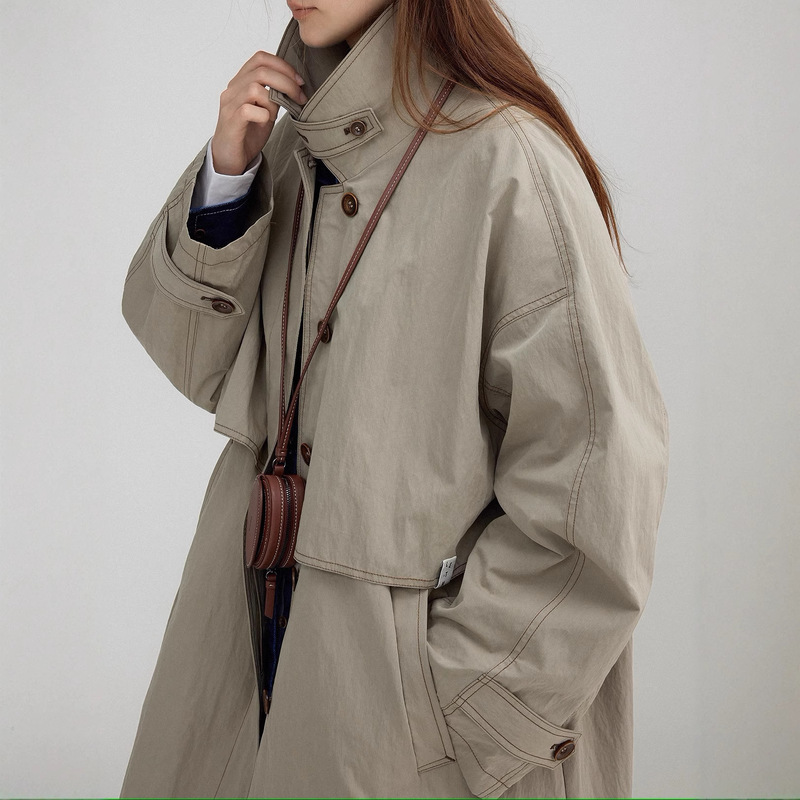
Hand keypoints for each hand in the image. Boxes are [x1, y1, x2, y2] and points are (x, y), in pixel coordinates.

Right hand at [210, 51, 307, 174]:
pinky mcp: (230, 121)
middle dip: (286, 81)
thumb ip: (274, 97)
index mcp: (241, 82)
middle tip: (300, 96)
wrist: (230, 159)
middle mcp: (233, 89)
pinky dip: (262, 115)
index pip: (260, 58)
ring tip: (279, 113)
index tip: (299, 81)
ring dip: (274, 99)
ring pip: (254, 87)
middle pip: (261, 70)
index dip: (283, 65)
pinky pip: (248, 110)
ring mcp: (230, 104)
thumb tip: (293, 87)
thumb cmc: (248, 134)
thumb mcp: (266, 111)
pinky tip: (265, 122)